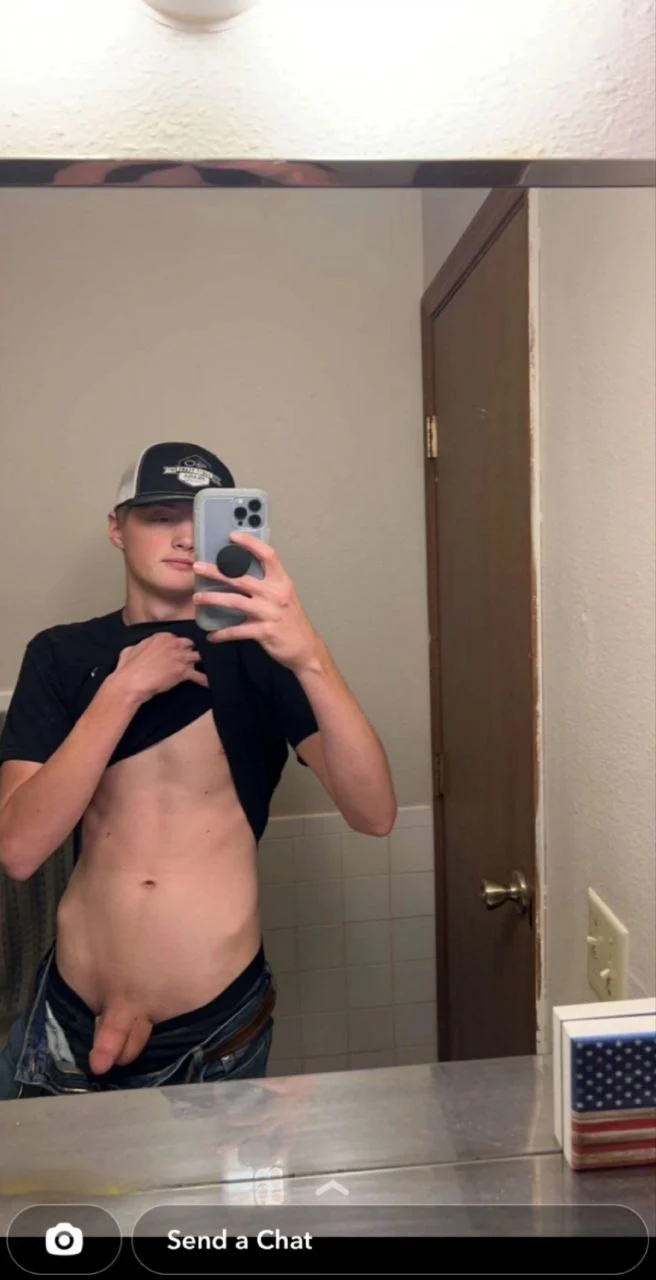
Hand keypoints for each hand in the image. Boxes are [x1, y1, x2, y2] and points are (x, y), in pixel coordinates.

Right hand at [113, 633, 208, 703]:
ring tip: (206, 668)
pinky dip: (204, 680)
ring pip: (198, 657)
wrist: (131, 682)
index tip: (179, 652)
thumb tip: (139, 648)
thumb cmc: (127, 667)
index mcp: (162, 636)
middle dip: (190, 652)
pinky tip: (209, 684)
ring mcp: (180, 657)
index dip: (179, 647)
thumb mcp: (131, 649)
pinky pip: (199, 676)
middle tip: (192, 659)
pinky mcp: (183, 671)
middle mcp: (174, 643)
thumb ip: (141, 645)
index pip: (178, 638)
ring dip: (200, 663)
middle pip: (190, 645)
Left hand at [193, 533, 320, 671]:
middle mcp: (276, 594)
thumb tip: (241, 574)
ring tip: (197, 597)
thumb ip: (267, 585)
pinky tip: (212, 636)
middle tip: (198, 567)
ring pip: (235, 601)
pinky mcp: (264, 632)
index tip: (232, 537)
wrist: (306, 649)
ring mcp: (270, 613)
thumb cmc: (292, 621)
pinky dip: (222, 634)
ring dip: (213, 599)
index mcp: (282, 582)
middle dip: (217, 571)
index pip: (268, 555)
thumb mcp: (284, 597)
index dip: (250, 544)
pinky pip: (237, 631)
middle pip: (242, 578)